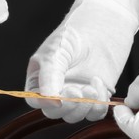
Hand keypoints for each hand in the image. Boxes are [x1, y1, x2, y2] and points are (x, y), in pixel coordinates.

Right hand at [24, 0, 138, 120]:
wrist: (103, 24)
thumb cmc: (74, 31)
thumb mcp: (56, 50)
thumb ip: (50, 74)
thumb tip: (49, 98)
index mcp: (39, 78)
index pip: (35, 99)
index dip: (45, 103)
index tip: (58, 100)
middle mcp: (56, 89)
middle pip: (54, 112)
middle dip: (67, 106)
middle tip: (77, 91)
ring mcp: (76, 94)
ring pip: (75, 115)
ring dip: (83, 107)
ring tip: (91, 86)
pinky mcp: (95, 96)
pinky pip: (94, 112)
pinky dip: (98, 105)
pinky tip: (99, 85)